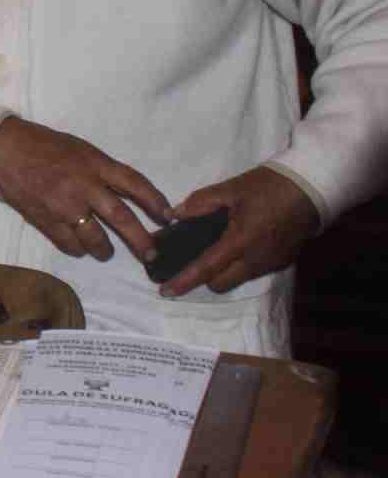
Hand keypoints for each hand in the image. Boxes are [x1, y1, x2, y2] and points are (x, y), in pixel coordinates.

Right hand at [0, 117, 171, 262]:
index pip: (134, 184)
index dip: (155, 202)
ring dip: (105, 249)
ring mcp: (63, 205)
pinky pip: (68, 243)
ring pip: (94, 237)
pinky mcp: (44, 219)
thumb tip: (128, 194)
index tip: (169, 217)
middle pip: (120, 217)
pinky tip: (80, 248)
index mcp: (95, 163)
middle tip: (151, 254)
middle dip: (140, 239)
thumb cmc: (45, 146)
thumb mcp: (81, 150)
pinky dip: (78, 248)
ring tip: (106, 253)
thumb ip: (103, 171)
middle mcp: (83, 185)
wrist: (4, 150)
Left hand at [160, 166, 321, 297]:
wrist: (313, 188)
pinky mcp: (282, 261)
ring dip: (224, 270)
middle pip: (220, 283)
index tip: (165, 291)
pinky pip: (254, 270)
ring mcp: (271, 263)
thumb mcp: (231, 188)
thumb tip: (175, 214)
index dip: (184, 281)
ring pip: (237, 278)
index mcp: (240, 241)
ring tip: (216, 247)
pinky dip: (242, 263)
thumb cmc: (270, 186)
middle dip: (204, 276)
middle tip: (193, 259)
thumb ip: (200, 202)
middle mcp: (256, 260)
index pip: (206, 268)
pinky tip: (240, 243)